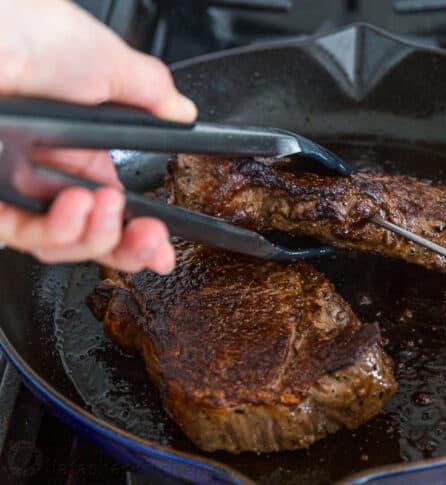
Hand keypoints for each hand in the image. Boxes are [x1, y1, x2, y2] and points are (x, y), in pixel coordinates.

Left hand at [0, 0, 197, 272]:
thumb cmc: (32, 33)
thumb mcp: (111, 63)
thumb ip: (154, 94)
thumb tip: (183, 112)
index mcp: (79, 148)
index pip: (117, 207)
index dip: (142, 233)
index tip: (164, 248)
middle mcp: (48, 171)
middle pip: (95, 237)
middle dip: (130, 247)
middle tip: (151, 237)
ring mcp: (18, 186)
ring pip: (64, 244)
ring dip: (98, 236)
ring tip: (108, 207)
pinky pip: (27, 235)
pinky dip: (60, 230)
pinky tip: (79, 204)